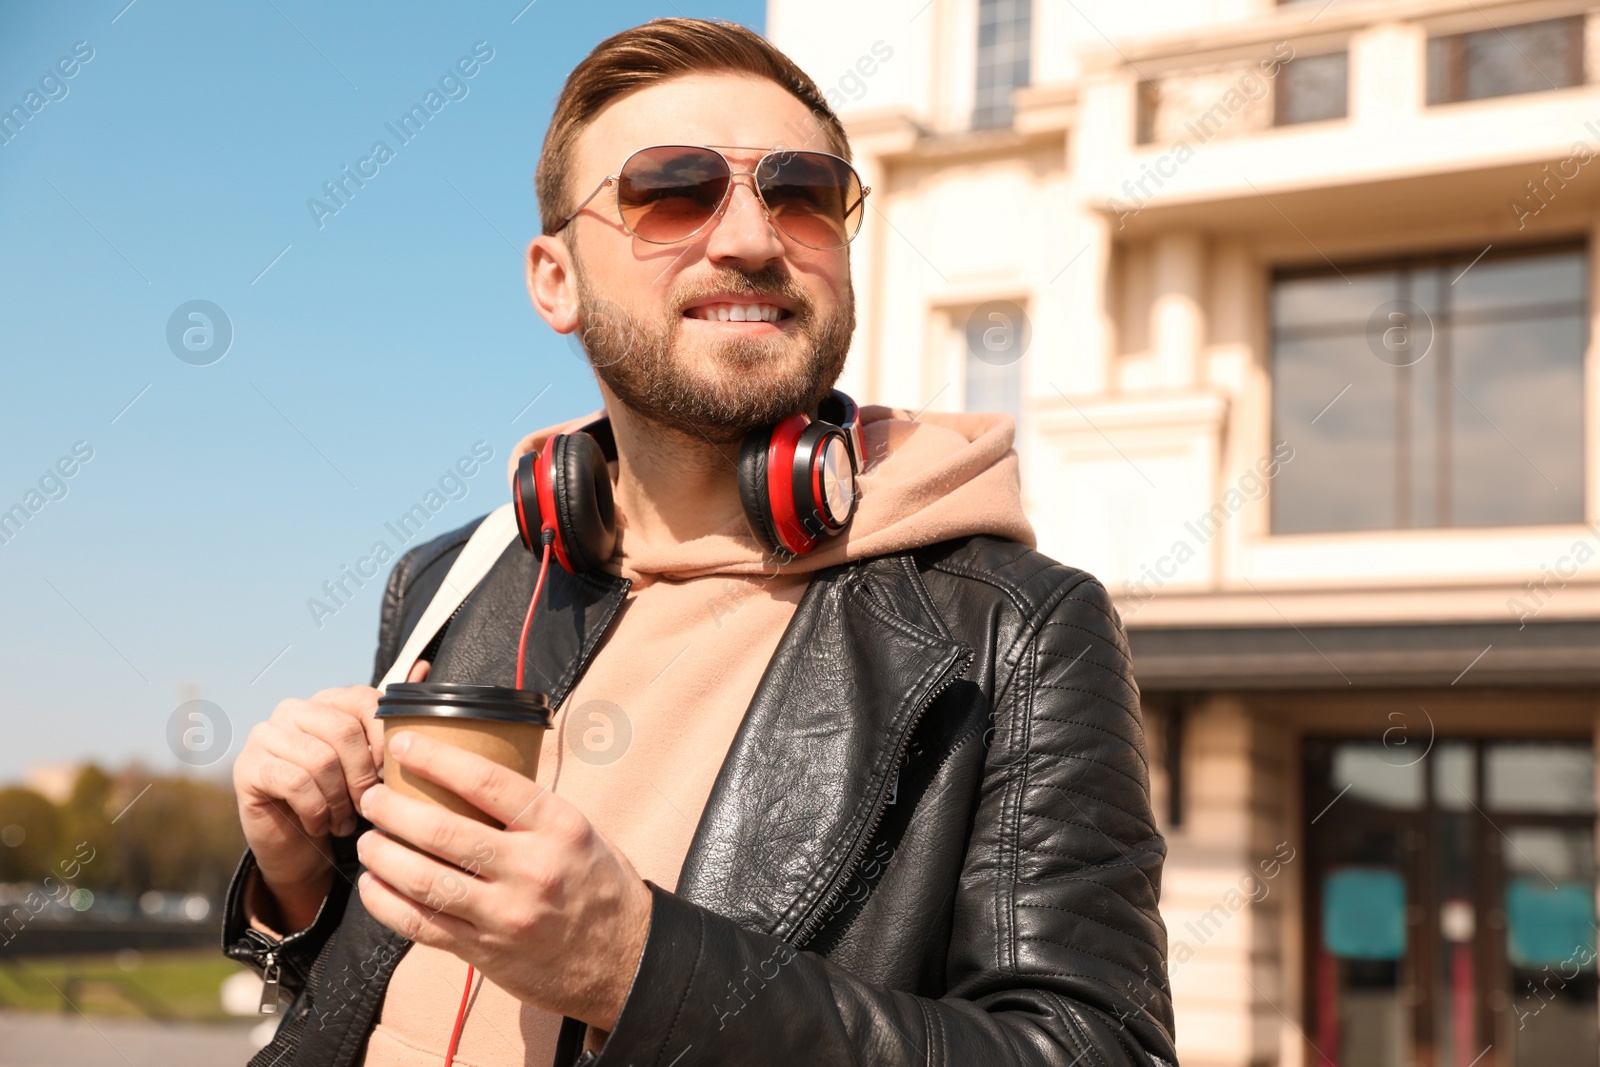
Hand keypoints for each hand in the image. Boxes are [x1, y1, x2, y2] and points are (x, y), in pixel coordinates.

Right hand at [233, 661, 429, 929]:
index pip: (364, 700)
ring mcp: (266, 736)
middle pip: (344, 730)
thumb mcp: (372, 764)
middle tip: (367, 805)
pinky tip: (320, 825)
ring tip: (344, 821)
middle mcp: (293, 711)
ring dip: (340, 800)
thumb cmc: (341, 800)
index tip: (390, 773)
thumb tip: (423, 667)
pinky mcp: (249, 768)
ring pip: (321, 760)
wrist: (299, 848)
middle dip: (363, 775)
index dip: (386, 739)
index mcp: (327, 701)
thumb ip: (392, 720)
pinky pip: (296, 783)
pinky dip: (316, 811)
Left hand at [354, 729, 651, 1030]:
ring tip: (368, 840)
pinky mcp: (485, 951)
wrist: (625, 960)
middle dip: (395, 811)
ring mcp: (505, 914)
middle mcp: (532, 869)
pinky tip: (373, 886)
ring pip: (425, 881)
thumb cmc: (599, 886)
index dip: (439, 760)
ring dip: (384, 857)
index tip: (405, 746)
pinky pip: (422, 925)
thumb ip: (529, 812)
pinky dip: (387, 904)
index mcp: (559, 827)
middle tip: (373, 797)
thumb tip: (467, 778)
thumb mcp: (580, 832)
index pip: (489, 783)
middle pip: (445, 833)